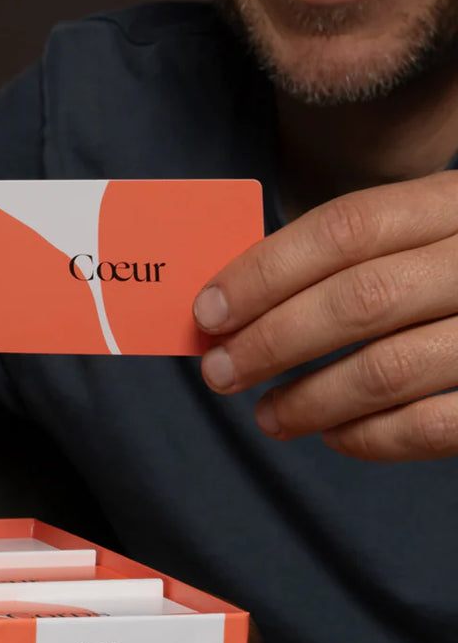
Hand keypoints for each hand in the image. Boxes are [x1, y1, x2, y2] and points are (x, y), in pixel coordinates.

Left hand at [194, 170, 457, 460]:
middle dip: (272, 342)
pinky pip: (431, 427)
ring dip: (309, 400)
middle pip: (359, 300)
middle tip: (220, 373)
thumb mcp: (418, 235)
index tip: (208, 313)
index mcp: (453, 204)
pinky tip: (334, 435)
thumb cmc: (450, 270)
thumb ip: (344, 260)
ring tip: (267, 416)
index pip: (346, 229)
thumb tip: (231, 308)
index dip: (265, 273)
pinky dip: (369, 438)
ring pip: (388, 369)